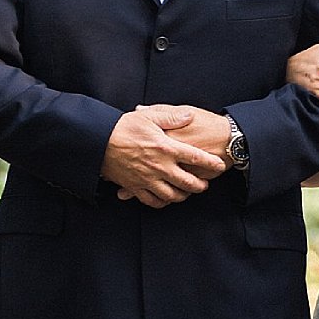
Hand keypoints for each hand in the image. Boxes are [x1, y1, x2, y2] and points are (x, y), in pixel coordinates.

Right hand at [100, 109, 224, 207]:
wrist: (99, 141)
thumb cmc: (123, 127)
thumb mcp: (149, 117)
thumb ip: (172, 117)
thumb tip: (189, 115)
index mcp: (165, 148)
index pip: (195, 158)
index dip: (211, 163)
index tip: (220, 166)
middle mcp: (159, 166)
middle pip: (188, 183)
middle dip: (200, 186)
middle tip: (204, 184)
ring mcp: (147, 179)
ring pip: (172, 195)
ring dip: (183, 196)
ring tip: (187, 192)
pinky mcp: (135, 187)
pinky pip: (152, 201)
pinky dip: (162, 202)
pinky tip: (165, 198)